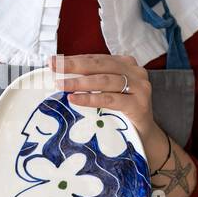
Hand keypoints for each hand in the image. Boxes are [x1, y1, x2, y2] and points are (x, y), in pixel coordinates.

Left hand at [50, 52, 169, 171]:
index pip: (96, 59)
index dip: (74, 59)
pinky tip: (75, 99)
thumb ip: (92, 81)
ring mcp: (140, 87)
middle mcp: (135, 72)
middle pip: (99, 65)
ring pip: (105, 80)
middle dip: (74, 65)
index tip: (53, 61)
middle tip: (53, 66)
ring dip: (80, 82)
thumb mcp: (108, 92)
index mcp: (126, 64)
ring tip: (61, 85)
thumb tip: (61, 76)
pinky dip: (91, 98)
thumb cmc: (122, 113)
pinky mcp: (139, 105)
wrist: (144, 137)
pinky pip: (111, 99)